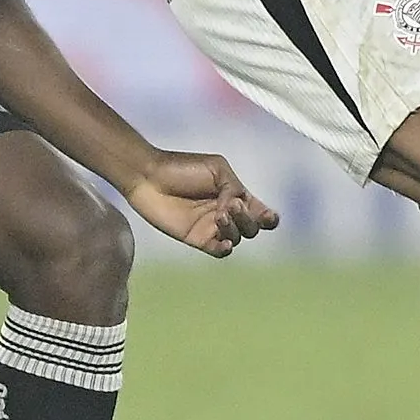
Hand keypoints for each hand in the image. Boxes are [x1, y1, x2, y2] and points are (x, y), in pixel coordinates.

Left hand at [121, 151, 280, 257]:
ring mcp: (212, 227)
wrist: (150, 177)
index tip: (268, 216)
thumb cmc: (182, 167)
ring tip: (218, 216)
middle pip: (253, 227)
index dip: (269, 217)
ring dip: (234, 228)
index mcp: (235, 195)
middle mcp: (227, 213)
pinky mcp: (197, 239)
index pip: (260, 211)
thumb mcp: (217, 168)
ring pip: (238, 238)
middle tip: (231, 206)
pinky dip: (226, 249)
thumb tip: (235, 208)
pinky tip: (225, 243)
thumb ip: (233, 187)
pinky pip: (219, 251)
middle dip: (248, 219)